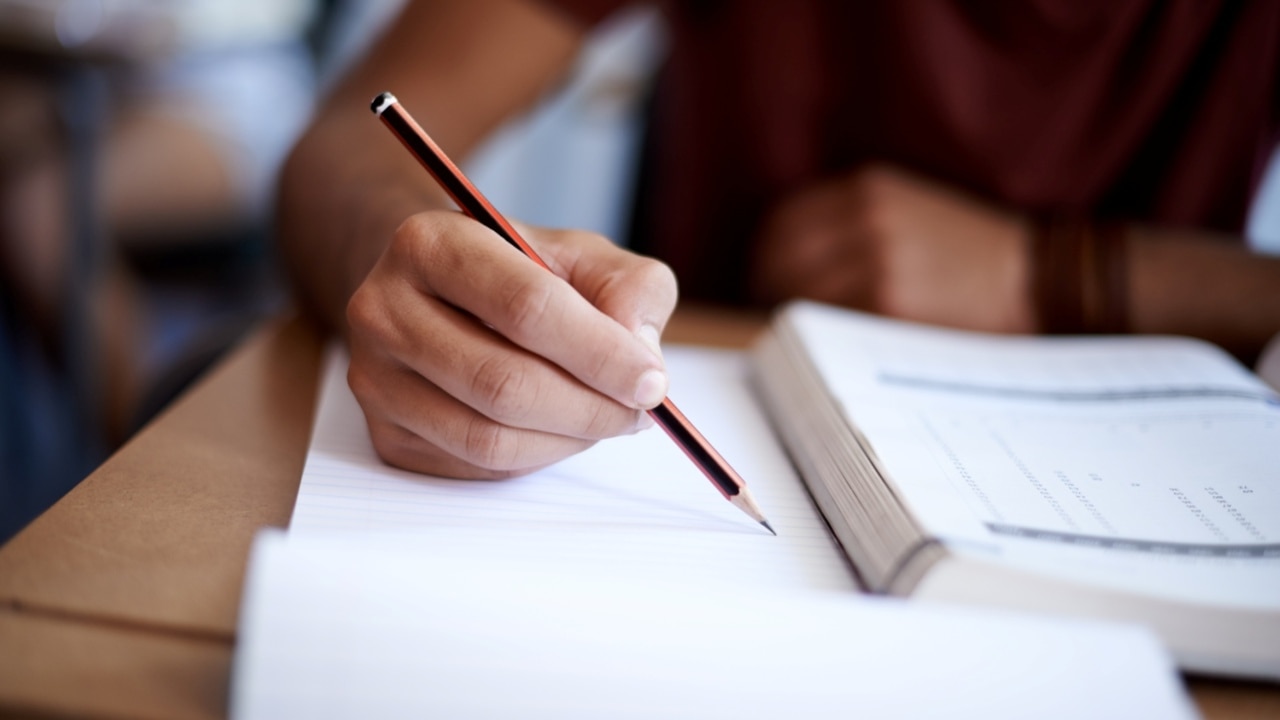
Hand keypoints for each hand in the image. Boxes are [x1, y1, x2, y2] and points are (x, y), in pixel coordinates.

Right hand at [345, 210, 676, 478]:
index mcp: (431, 243)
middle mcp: (384, 308)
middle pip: (503, 382)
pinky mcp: (385, 433)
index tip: (652, 382)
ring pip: (488, 437)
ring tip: (606, 418)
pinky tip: (559, 428)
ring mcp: (376, 377)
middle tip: (640, 411)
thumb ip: (629, 288)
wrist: (441, 293)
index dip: (599, 353)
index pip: (525, 307)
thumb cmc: (519, 272)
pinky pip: (476, 465)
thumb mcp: (583, 256)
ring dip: (568, 439)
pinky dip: (536, 456)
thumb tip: (640, 354)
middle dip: (590, 407)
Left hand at [750, 164, 1034, 332]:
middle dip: (769, 291)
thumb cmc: (971, 254)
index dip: (765, 258)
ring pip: (798, 294)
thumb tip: (782, 263)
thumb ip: (850, 223)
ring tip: (802, 337)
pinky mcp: (889, 304)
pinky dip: (820, 338)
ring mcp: (877, 261)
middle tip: (774, 318)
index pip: (781, 223)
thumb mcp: (909, 209)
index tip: (765, 282)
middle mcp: (866, 218)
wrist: (1036, 279)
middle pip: (779, 259)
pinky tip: (831, 348)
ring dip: (791, 319)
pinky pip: (829, 323)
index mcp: (867, 188)